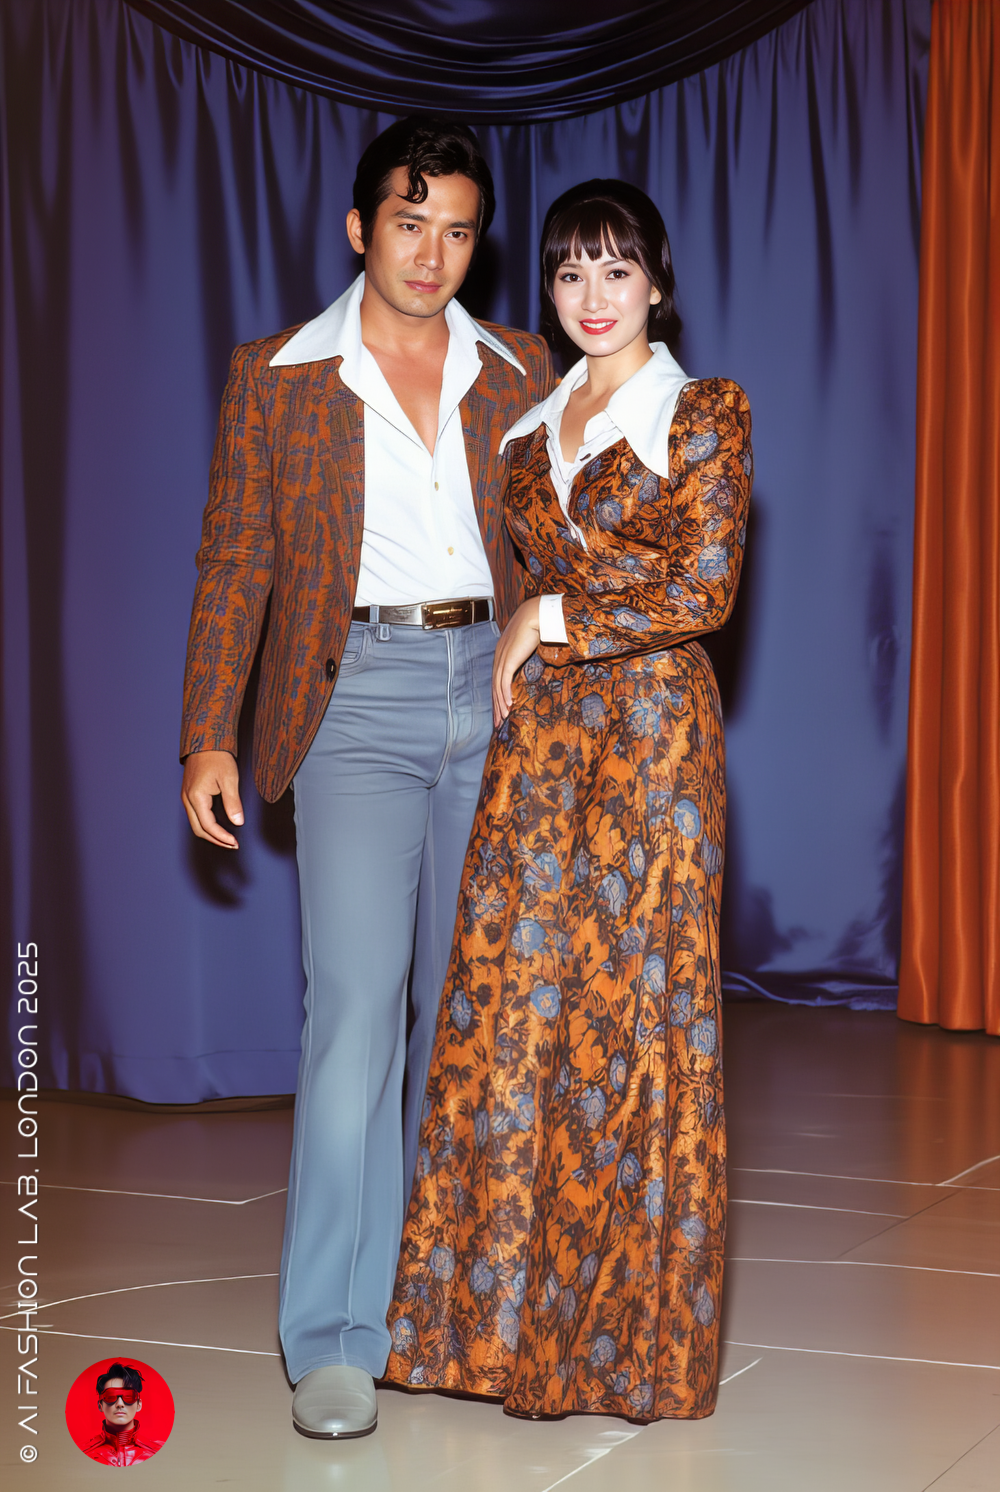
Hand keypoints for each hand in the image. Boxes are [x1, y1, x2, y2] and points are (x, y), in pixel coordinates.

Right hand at [181, 750, 243, 847]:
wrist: (205, 742)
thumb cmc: (217, 758)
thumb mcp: (229, 779)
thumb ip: (233, 803)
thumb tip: (238, 822)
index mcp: (196, 797)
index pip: (208, 826)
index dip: (222, 837)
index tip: (235, 842)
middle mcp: (187, 799)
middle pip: (199, 829)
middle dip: (216, 840)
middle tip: (232, 844)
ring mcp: (186, 797)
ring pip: (196, 824)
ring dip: (211, 833)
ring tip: (227, 838)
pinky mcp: (189, 794)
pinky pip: (195, 815)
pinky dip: (206, 824)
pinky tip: (219, 825)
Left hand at [492, 597, 540, 725]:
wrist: (535, 615)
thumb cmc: (535, 626)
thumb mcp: (528, 643)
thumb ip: (525, 652)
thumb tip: (532, 658)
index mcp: (501, 654)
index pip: (497, 680)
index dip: (498, 696)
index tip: (501, 709)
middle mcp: (498, 658)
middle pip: (494, 687)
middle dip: (496, 706)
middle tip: (498, 722)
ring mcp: (502, 659)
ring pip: (497, 687)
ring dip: (500, 704)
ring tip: (503, 718)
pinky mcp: (508, 660)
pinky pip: (504, 682)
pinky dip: (505, 695)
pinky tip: (509, 706)